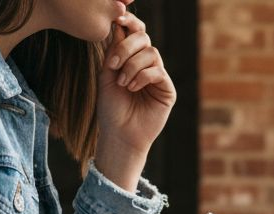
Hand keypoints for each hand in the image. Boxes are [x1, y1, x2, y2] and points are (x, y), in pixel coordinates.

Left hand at [95, 11, 175, 190]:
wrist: (119, 135)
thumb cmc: (111, 108)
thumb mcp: (107, 75)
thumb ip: (113, 52)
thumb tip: (118, 25)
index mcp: (131, 59)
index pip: (135, 34)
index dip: (130, 22)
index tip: (118, 18)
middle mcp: (146, 65)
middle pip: (144, 38)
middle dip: (126, 47)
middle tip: (113, 65)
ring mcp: (158, 77)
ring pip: (151, 53)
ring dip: (132, 65)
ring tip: (123, 83)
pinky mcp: (167, 89)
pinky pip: (158, 71)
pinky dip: (142, 76)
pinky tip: (132, 88)